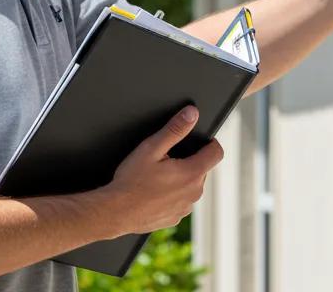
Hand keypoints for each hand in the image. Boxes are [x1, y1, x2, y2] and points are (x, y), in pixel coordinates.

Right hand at [103, 105, 223, 235]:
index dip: (211, 142)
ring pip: (191, 185)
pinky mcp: (175, 218)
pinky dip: (173, 194)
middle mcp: (193, 193)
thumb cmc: (131, 181)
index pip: (217, 153)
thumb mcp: (152, 148)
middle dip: (189, 160)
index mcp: (191, 173)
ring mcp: (185, 208)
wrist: (115, 212)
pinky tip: (154, 192)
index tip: (202, 139)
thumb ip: (175, 129)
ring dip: (181, 178)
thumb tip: (192, 114)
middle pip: (202, 169)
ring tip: (158, 176)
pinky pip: (181, 200)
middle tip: (167, 158)